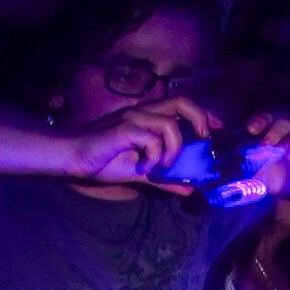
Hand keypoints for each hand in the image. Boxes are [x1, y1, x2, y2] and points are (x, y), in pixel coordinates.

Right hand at [59, 93, 220, 186]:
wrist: (74, 158)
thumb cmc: (104, 161)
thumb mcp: (142, 173)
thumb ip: (166, 179)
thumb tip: (190, 188)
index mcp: (148, 118)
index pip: (182, 104)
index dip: (203, 113)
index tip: (215, 129)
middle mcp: (143, 112)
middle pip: (182, 101)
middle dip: (200, 119)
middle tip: (203, 140)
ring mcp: (133, 119)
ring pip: (169, 124)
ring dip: (174, 148)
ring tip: (163, 165)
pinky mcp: (123, 130)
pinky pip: (150, 138)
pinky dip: (154, 156)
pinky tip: (145, 167)